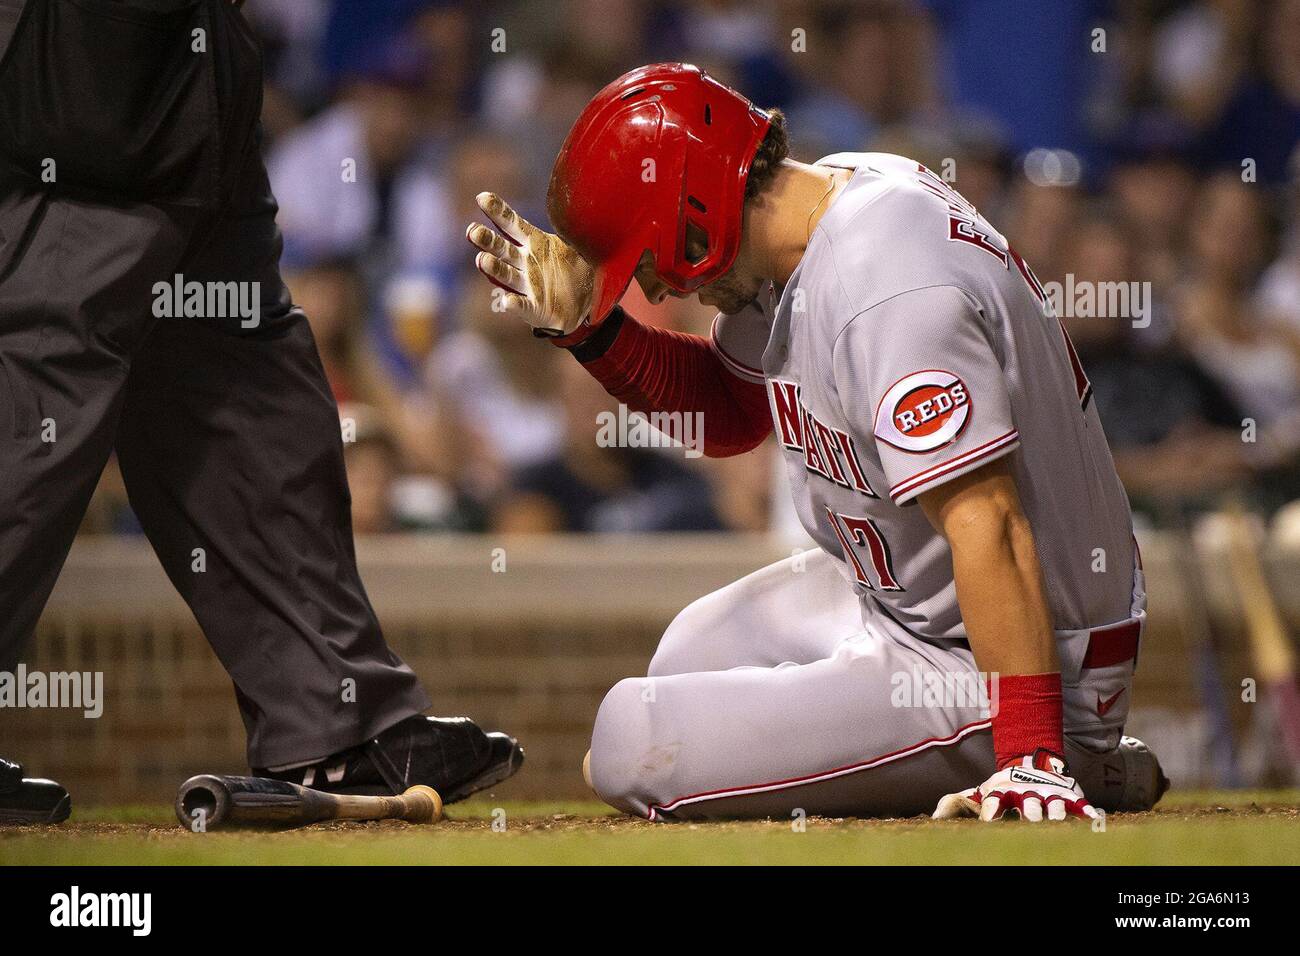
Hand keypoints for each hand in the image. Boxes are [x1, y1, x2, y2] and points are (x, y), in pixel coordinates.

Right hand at [465, 192, 593, 336]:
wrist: (583, 304)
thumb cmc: (574, 269)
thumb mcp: (575, 244)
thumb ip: (569, 227)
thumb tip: (577, 201)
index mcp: (534, 242)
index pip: (512, 223)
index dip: (497, 211)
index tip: (482, 198)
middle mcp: (525, 262)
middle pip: (502, 248)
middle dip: (487, 240)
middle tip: (473, 231)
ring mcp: (527, 285)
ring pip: (507, 275)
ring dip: (494, 268)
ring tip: (483, 260)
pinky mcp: (533, 308)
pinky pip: (522, 305)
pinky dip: (514, 303)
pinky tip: (506, 300)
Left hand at [932, 750, 1098, 821]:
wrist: (1030, 762)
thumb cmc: (1000, 788)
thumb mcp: (977, 793)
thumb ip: (955, 805)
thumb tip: (933, 819)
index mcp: (1002, 791)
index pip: (995, 801)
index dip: (991, 811)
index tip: (988, 823)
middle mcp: (1026, 792)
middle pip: (1029, 805)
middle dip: (1029, 815)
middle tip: (1029, 824)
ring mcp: (1049, 794)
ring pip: (1054, 805)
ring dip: (1056, 814)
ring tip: (1057, 822)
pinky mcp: (1070, 796)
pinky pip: (1080, 805)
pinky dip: (1087, 812)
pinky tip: (1093, 820)